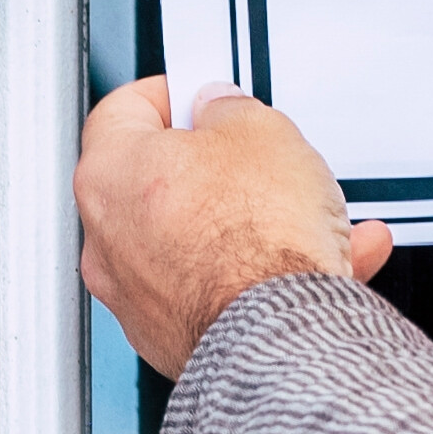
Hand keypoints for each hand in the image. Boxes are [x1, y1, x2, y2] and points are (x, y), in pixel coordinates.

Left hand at [79, 76, 396, 375]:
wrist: (279, 335)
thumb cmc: (257, 239)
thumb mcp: (259, 131)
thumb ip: (230, 109)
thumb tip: (220, 109)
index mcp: (110, 174)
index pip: (121, 110)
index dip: (168, 94)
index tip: (199, 95)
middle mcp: (107, 239)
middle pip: (157, 184)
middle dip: (214, 168)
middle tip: (253, 156)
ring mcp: (137, 296)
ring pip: (196, 243)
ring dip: (251, 226)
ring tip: (311, 216)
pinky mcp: (174, 338)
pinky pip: (219, 291)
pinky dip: (263, 276)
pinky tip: (324, 262)